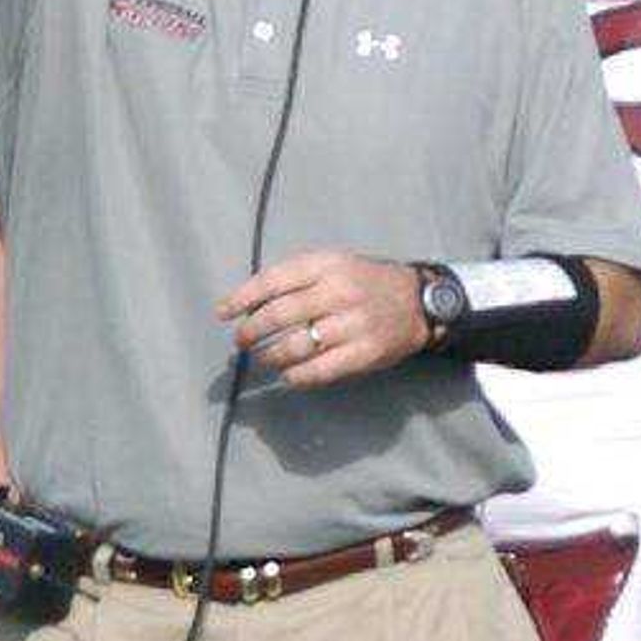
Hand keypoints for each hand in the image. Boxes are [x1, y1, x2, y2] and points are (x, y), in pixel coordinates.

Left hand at [217, 252, 428, 385]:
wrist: (417, 301)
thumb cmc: (364, 282)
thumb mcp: (333, 264)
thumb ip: (295, 278)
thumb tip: (248, 302)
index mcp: (327, 265)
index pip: (273, 281)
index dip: (242, 298)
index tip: (223, 313)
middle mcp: (339, 292)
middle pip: (279, 315)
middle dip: (251, 332)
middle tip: (241, 341)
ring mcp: (353, 324)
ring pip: (296, 346)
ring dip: (270, 356)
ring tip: (263, 358)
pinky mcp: (364, 353)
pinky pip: (319, 370)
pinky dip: (296, 376)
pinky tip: (288, 375)